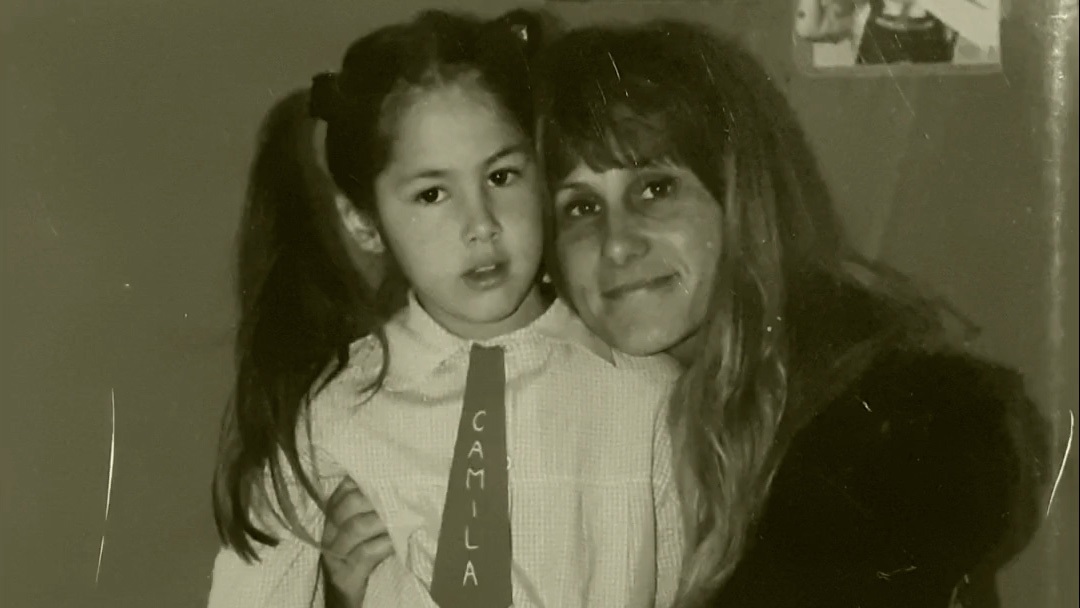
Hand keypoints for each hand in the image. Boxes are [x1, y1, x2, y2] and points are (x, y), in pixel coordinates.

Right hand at [320, 478, 392, 606]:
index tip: (389, 475)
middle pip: (349, 504)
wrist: (343, 600)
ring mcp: (335, 555)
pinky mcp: (346, 576)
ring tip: (403, 517)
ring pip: (357, 527)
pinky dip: (385, 544)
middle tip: (400, 495)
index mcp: (332, 519)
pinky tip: (398, 541)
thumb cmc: (359, 560)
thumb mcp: (360, 534)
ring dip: (383, 520)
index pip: (343, 490)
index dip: (365, 480)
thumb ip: (369, 512)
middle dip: (376, 497)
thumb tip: (397, 488)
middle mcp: (329, 533)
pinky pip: (366, 553)